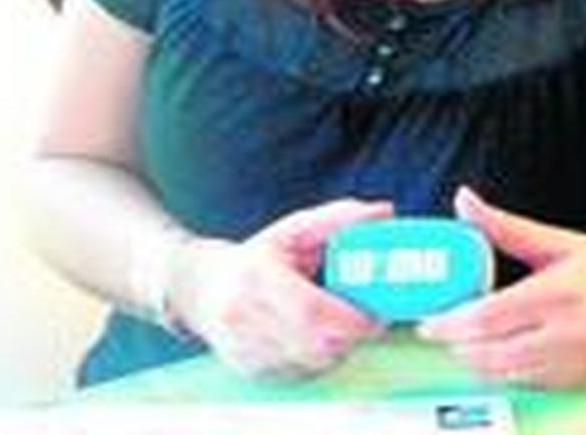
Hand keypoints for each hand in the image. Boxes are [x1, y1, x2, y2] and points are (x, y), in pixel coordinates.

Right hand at [169, 197, 392, 378]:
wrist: (201, 288)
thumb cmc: (256, 257)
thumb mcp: (293, 230)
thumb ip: (339, 219)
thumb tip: (384, 211)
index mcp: (256, 276)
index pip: (311, 311)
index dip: (350, 318)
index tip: (377, 312)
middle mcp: (244, 316)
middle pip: (315, 344)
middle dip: (351, 336)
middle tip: (370, 320)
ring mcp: (244, 348)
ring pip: (312, 363)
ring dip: (339, 349)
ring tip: (343, 324)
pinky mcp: (250, 370)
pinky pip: (300, 374)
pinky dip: (320, 360)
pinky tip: (320, 338)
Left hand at [416, 187, 585, 387]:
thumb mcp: (563, 241)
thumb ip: (508, 226)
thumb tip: (465, 201)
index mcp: (557, 293)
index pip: (488, 317)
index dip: (450, 323)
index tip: (428, 319)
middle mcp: (563, 334)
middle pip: (489, 351)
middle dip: (455, 344)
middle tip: (437, 328)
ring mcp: (571, 365)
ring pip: (503, 374)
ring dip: (474, 361)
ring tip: (461, 340)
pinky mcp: (576, 383)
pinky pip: (525, 384)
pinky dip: (502, 372)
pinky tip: (495, 354)